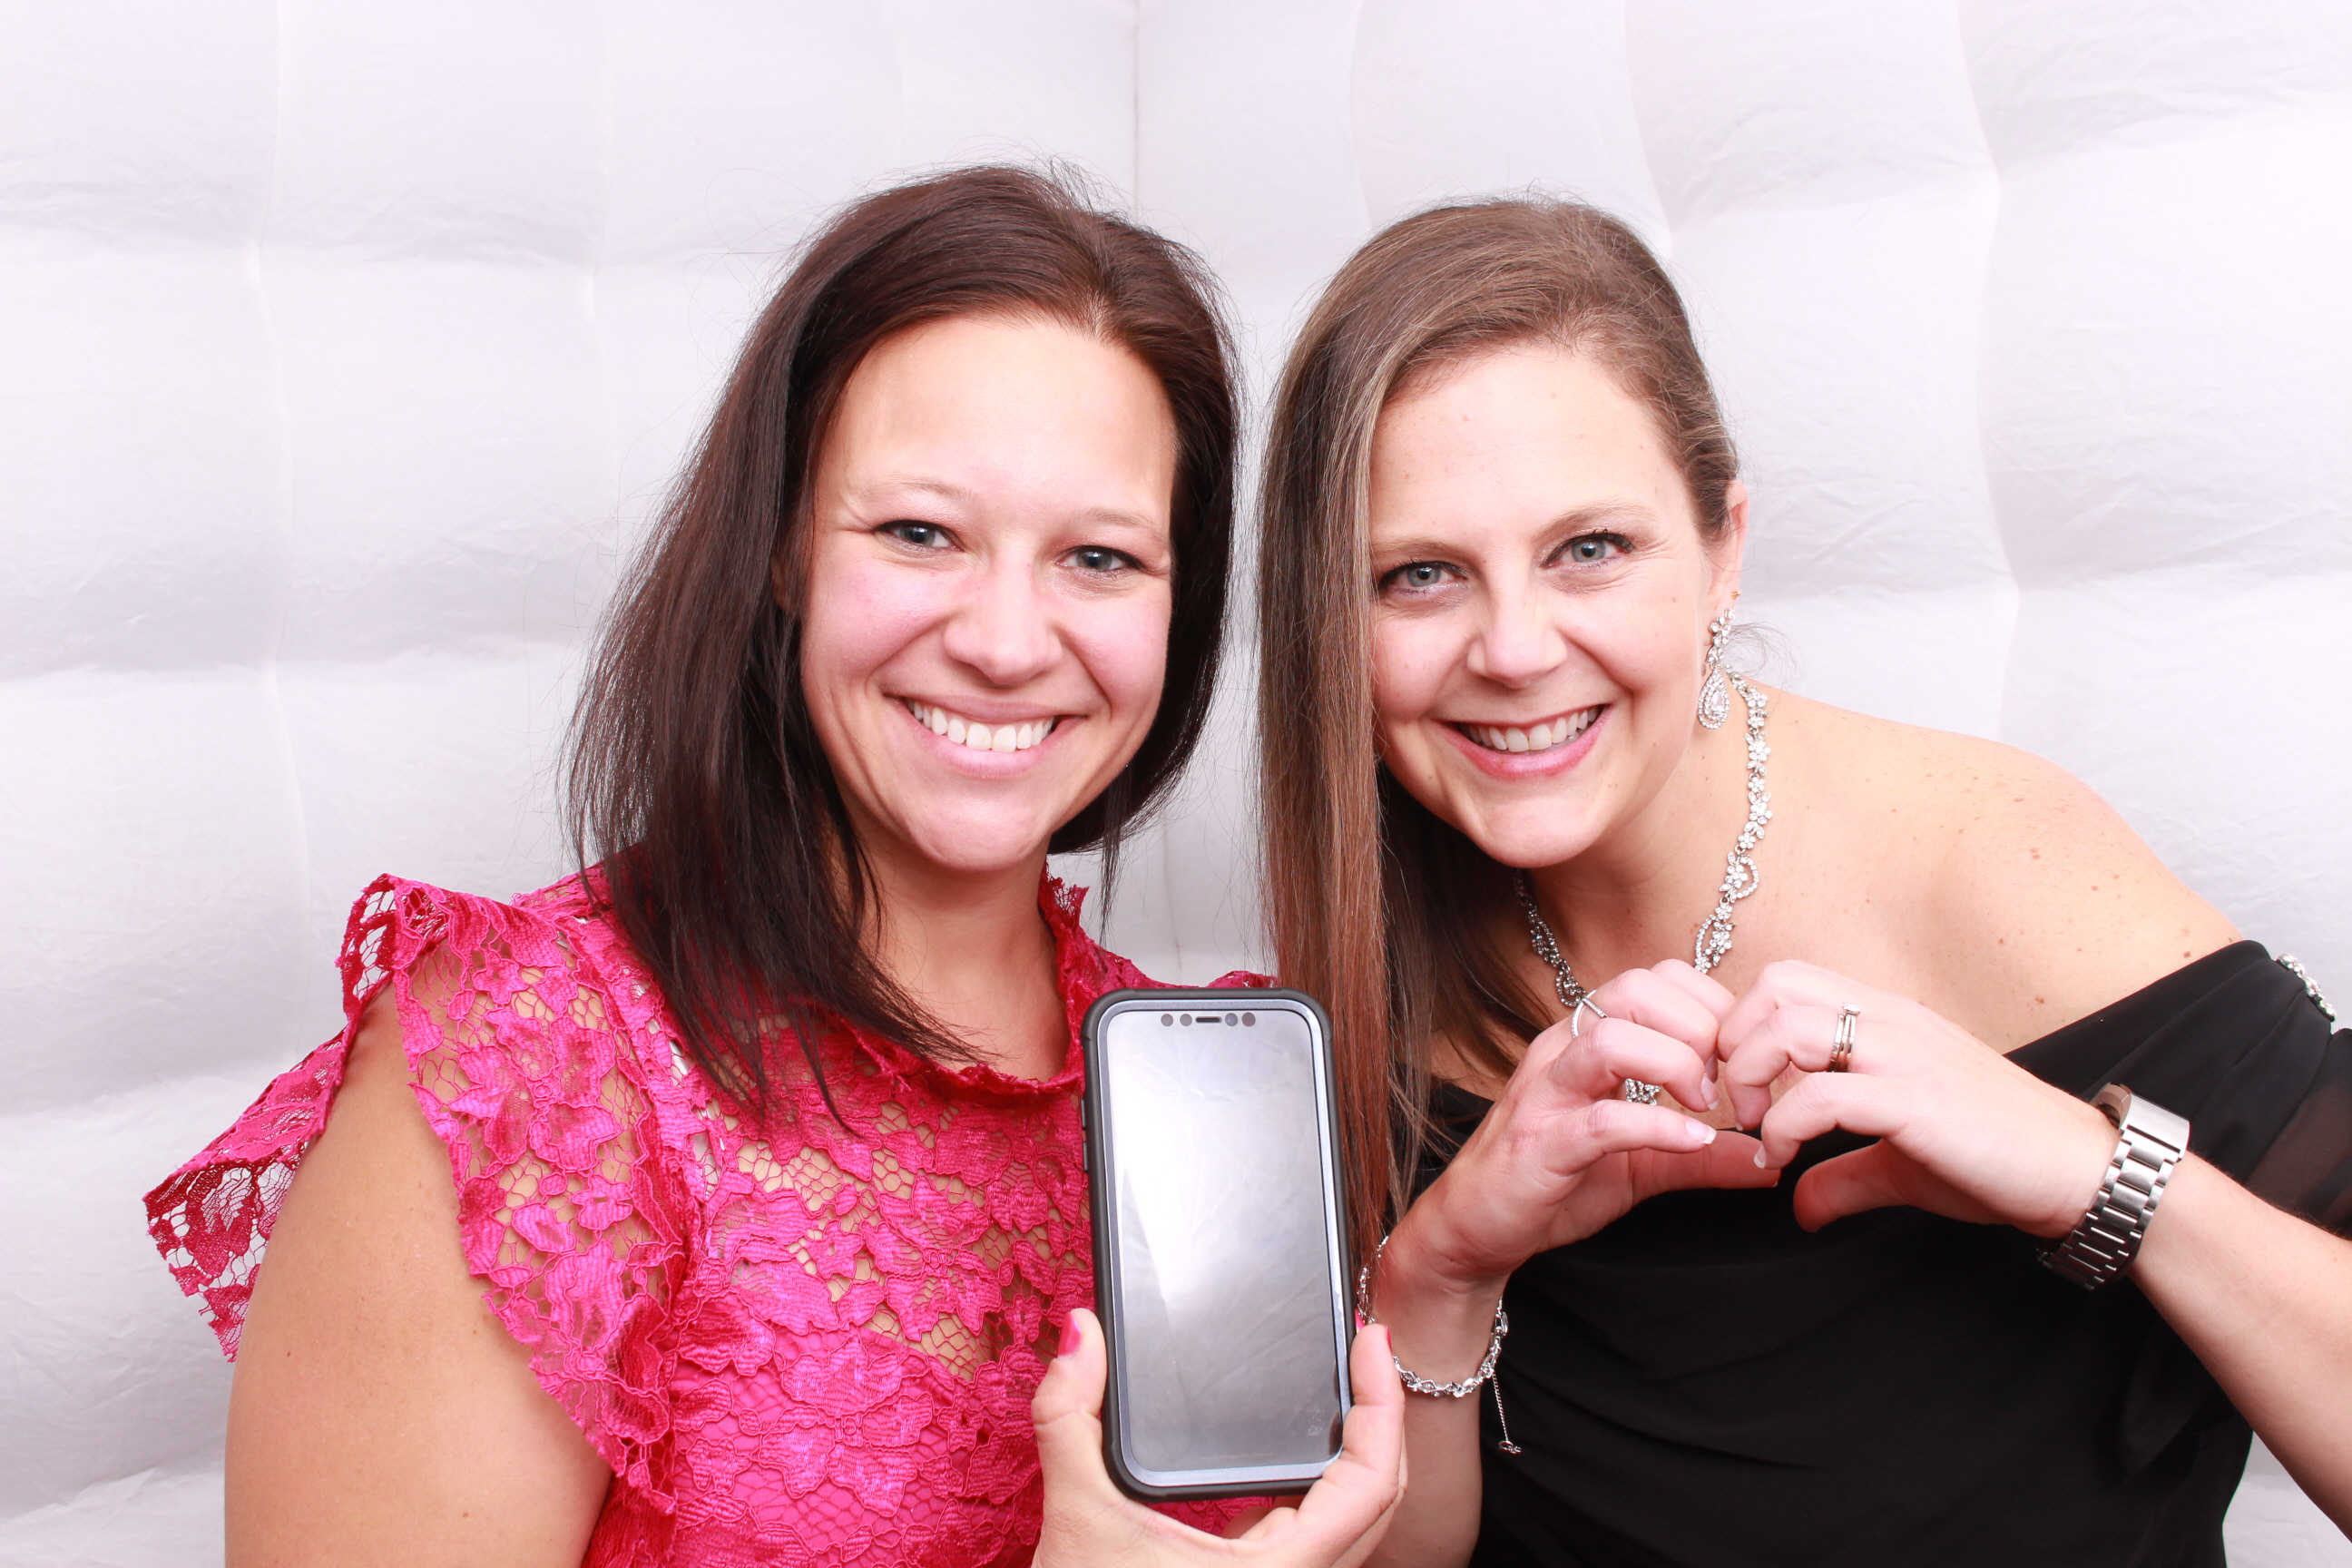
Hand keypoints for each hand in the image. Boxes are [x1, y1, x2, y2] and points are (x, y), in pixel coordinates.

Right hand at [1030, 1309, 1404, 1567]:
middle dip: (1382, 1413)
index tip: (1371, 1340)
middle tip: (1362, 1345)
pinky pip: (1312, 1528)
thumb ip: (1071, 1417)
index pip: (1372, 1485)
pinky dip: (1318, 1478)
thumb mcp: (1078, 1518)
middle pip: (1378, 1497)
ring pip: (1351, 1517)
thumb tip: (1080, 1333)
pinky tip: (1297, 1440)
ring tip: (1346, 1381)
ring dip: (1356, 1448)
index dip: (1384, 1405)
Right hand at [1401, 961, 1775, 1292]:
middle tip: (1727, 1081)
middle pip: (1636, 990)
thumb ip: (1702, 1156)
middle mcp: (1563, 1051)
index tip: (1740, 1059)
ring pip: (1611, 1038)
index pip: (1658, 979)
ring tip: (1705, 1106)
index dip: (1712, 1007)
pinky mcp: (1540, 1143)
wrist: (1478, 1229)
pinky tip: (1692, 1142)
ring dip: (1674, 1064)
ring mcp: (1547, 1093)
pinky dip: (1655, 1126)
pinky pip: (1600, 1119)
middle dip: (1698, 1026)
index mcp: (1588, 1041)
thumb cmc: (1553, 1182)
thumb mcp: (1643, 1166)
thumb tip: (1770, 1159)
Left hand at [1716, 960, 2120, 1235]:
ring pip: (1790, 1026)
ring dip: (1753, 1076)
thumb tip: (1797, 1207)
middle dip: (1735, 1041)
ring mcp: (1906, 1056)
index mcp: (1886, 1019)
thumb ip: (1842, 1173)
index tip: (1740, 1086)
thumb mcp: (1900, 1162)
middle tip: (1739, 1101)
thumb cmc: (1995, 1157)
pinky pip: (1822, 1094)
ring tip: (1758, 1128)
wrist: (2078, 1172)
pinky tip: (1783, 1159)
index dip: (1743, 1027)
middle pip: (1776, 986)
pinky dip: (1784, 1126)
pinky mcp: (1918, 1100)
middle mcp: (1892, 1022)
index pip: (1787, 980)